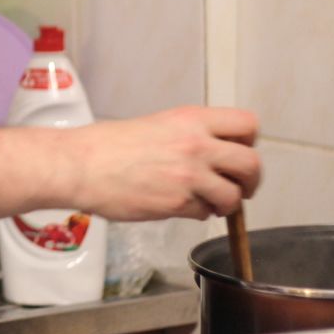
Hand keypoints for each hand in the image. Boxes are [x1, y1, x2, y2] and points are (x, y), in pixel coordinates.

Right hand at [69, 106, 260, 221]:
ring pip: (233, 196)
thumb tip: (215, 154)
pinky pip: (204, 214)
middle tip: (241, 188)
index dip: (249, 143)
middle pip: (252, 164)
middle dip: (251, 181)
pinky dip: (198, 214)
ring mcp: (189, 176)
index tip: (240, 153)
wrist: (81, 165)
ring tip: (210, 203)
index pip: (248, 125)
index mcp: (192, 120)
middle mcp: (196, 145)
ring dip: (226, 204)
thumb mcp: (159, 124)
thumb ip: (191, 135)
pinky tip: (180, 206)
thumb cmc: (109, 145)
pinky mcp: (177, 203)